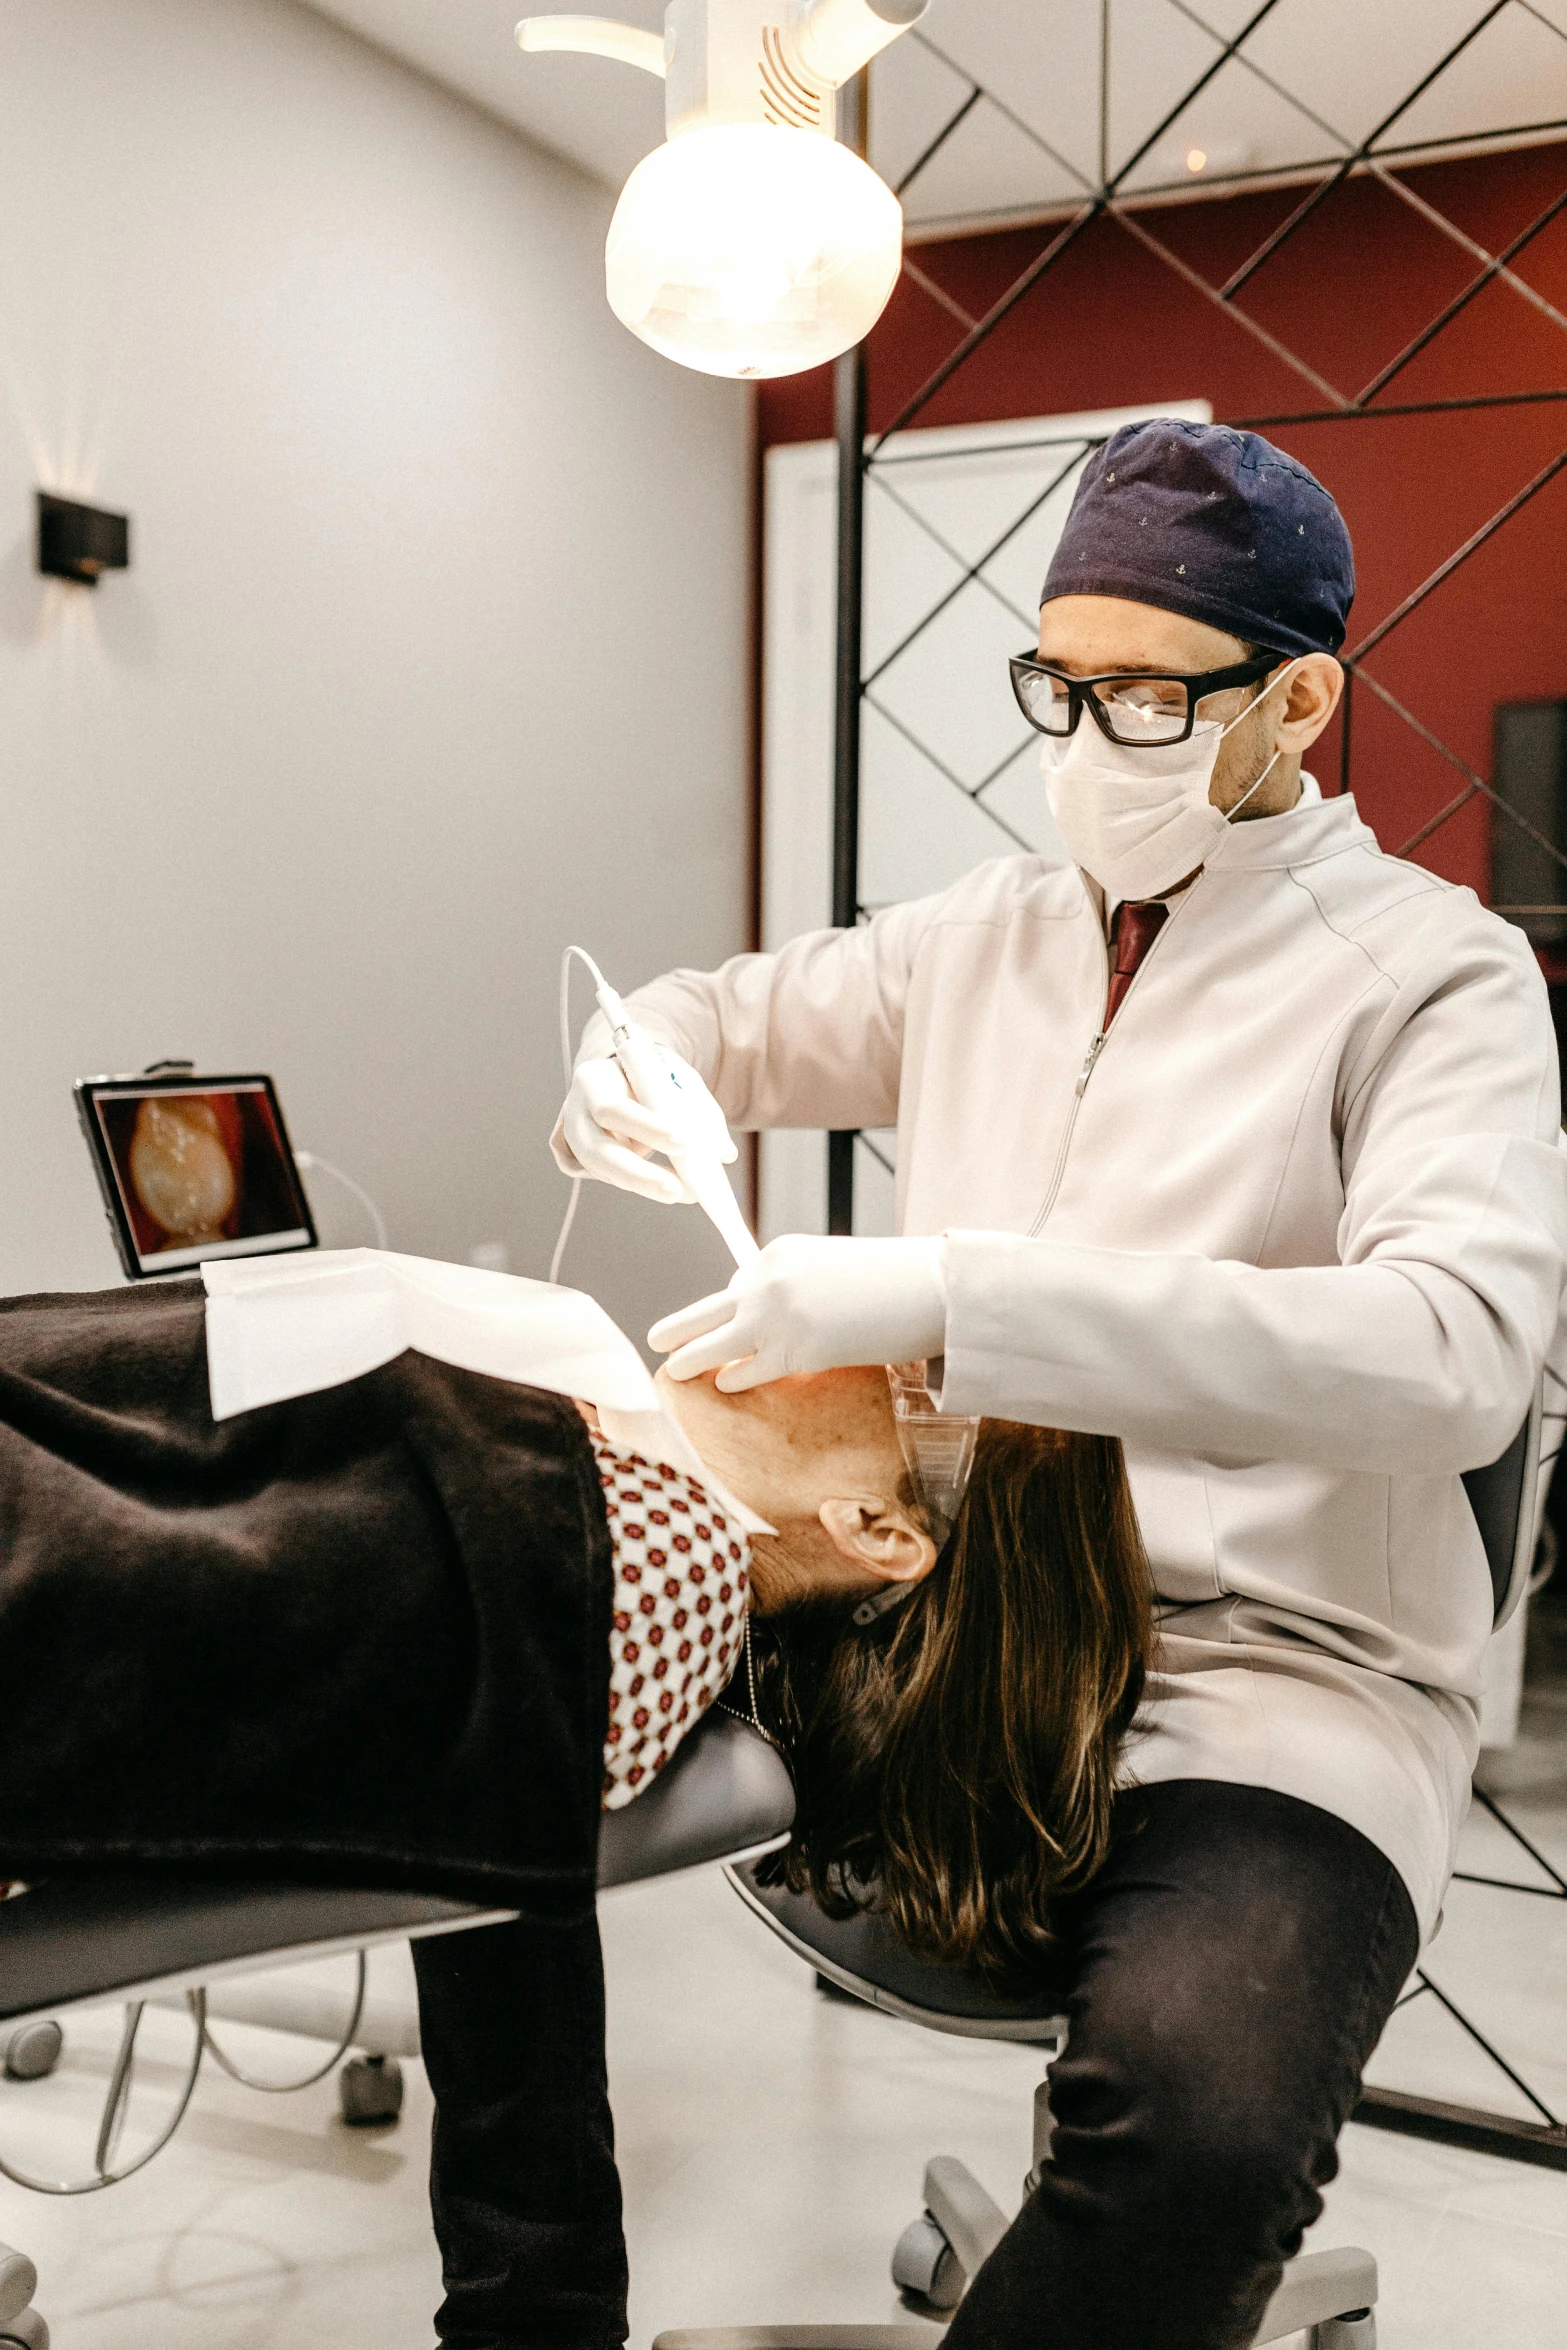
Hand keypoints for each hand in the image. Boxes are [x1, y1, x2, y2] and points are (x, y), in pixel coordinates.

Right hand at [550, 1050, 736, 1207]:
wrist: (621, 1074)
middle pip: (598, 1151)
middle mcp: (574, 1109)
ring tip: (682, 1191)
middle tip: (677, 1189)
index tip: (682, 1141)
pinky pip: (593, 1175)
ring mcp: (568, 1135)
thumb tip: (724, 1154)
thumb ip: (700, 1111)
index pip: (614, 1108)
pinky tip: (651, 1181)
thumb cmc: (650, 1076)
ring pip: (599, 1169)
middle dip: (639, 1175)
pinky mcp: (571, 1155)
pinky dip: (623, 1181)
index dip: (646, 1128)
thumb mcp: (676, 1078)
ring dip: (642, 1183)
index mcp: (594, 1078)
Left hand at [649, 1234, 946, 1390]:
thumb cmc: (889, 1279)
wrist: (929, 1288)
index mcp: (778, 1253)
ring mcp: (778, 1317)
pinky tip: (723, 1384)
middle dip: (678, 1326)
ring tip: (673, 1370)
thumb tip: (762, 1310)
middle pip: (708, 1309)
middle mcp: (768, 1281)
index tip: (716, 1321)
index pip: (739, 1283)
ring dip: (691, 1359)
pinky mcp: (796, 1352)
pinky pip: (749, 1370)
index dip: (732, 1308)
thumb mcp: (829, 1265)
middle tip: (656, 1338)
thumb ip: (792, 1284)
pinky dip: (734, 1378)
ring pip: (716, 1343)